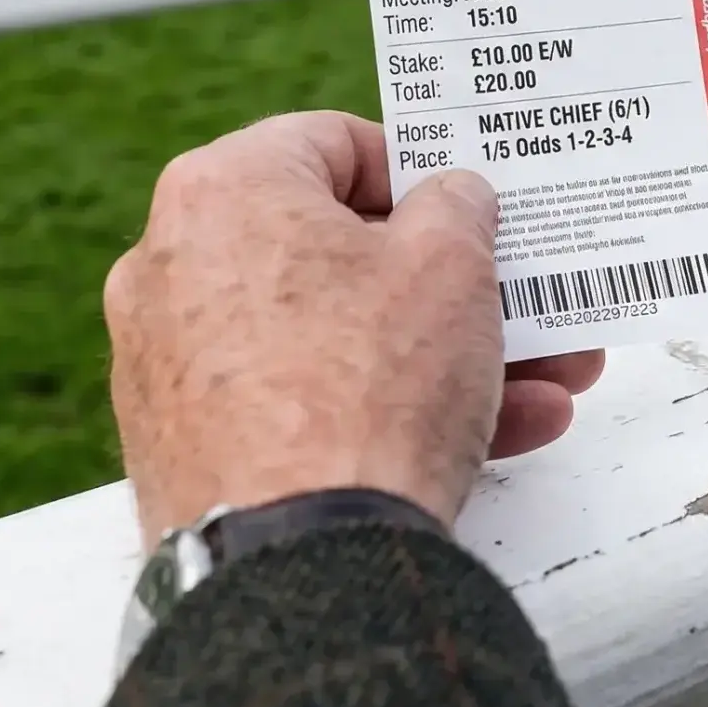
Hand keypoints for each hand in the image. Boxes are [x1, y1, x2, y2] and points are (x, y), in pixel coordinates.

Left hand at [104, 112, 602, 545]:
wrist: (299, 563)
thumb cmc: (366, 392)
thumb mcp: (450, 266)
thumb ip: (457, 207)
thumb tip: (450, 200)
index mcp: (221, 190)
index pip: (333, 143)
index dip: (419, 170)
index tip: (470, 208)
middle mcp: (172, 267)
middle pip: (336, 252)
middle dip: (448, 283)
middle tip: (519, 301)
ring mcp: (170, 365)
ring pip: (330, 337)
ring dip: (438, 355)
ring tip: (537, 384)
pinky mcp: (186, 448)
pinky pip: (300, 403)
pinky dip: (380, 411)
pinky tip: (486, 436)